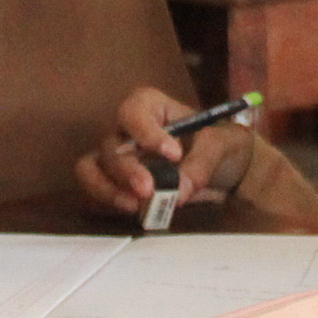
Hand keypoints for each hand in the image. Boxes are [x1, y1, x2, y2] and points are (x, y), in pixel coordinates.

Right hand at [76, 87, 260, 217]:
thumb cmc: (220, 145)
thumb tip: (179, 191)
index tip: (173, 154)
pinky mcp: (114, 181)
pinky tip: (132, 210)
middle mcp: (127, 129)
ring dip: (108, 187)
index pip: (134, 112)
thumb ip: (202, 162)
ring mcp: (116, 155)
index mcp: (151, 107)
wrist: (224, 170)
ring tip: (135, 205)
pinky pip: (95, 187)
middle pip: (110, 145)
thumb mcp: (222, 144)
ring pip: (92, 166)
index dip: (146, 132)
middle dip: (127, 169)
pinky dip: (107, 199)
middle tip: (148, 190)